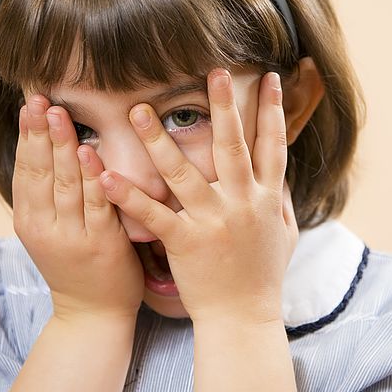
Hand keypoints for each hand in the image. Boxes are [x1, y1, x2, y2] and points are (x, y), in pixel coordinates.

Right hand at [12, 94, 144, 321]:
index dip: (26, 136)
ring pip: (65, 184)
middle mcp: (45, 228)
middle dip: (40, 133)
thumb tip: (48, 148)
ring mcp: (72, 237)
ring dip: (62, 147)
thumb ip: (50, 195)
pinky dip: (94, 178)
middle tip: (40, 99)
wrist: (93, 315)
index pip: (25, 170)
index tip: (29, 103)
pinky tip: (91, 153)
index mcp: (30, 220)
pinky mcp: (101, 245)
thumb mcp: (52, 230)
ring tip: (59, 115)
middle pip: (40, 172)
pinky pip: (97, 205)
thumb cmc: (77, 265)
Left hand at [99, 68, 297, 323]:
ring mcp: (212, 222)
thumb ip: (281, 202)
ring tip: (138, 110)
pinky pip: (153, 214)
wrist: (243, 320)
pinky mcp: (184, 242)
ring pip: (184, 174)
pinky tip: (106, 173)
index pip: (272, 147)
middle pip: (232, 147)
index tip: (271, 79)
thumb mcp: (285, 236)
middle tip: (213, 71)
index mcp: (265, 200)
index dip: (273, 112)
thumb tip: (280, 176)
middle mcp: (241, 204)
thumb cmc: (263, 278)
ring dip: (159, 140)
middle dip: (224, 108)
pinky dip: (129, 194)